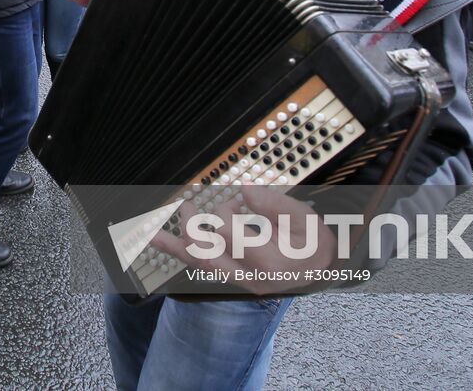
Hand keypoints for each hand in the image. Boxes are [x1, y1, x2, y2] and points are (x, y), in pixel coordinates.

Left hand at [148, 184, 336, 295]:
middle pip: (206, 255)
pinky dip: (184, 253)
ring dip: (174, 247)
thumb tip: (245, 190)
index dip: (225, 211)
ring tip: (150, 234)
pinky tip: (168, 242)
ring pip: (200, 266)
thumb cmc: (314, 243)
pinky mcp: (236, 279)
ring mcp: (242, 282)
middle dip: (191, 228)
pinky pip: (205, 268)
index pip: (228, 234)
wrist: (322, 269)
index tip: (236, 200)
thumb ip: (274, 205)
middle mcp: (250, 277)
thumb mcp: (304, 219)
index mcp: (267, 262)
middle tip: (185, 206)